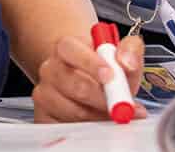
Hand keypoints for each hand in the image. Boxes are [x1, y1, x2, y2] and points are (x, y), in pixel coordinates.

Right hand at [32, 33, 147, 122]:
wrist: (87, 80)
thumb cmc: (104, 67)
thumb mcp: (121, 53)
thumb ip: (130, 50)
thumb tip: (127, 62)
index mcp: (66, 47)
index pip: (71, 50)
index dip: (91, 63)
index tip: (110, 76)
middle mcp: (50, 68)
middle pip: (73, 85)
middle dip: (101, 98)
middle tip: (121, 105)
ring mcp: (44, 93)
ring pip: (72, 110)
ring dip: (97, 116)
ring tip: (111, 112)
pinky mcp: (43, 116)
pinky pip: (65, 127)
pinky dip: (87, 128)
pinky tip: (97, 119)